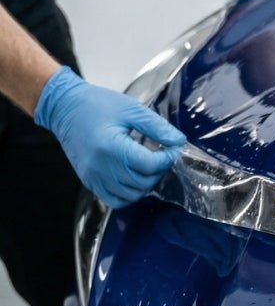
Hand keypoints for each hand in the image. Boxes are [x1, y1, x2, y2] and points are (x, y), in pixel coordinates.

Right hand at [35, 67, 185, 208]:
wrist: (64, 108)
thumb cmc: (97, 105)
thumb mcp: (132, 109)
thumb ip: (158, 127)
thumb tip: (179, 141)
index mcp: (111, 147)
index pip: (150, 165)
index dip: (168, 158)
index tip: (173, 148)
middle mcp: (100, 167)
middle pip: (143, 182)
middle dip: (159, 170)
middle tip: (162, 155)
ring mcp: (93, 177)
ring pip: (132, 195)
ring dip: (146, 183)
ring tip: (149, 165)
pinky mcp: (89, 181)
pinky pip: (115, 200)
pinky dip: (130, 194)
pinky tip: (135, 179)